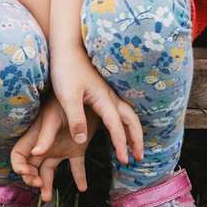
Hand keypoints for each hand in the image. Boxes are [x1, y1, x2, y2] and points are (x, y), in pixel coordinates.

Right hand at [10, 100, 89, 201]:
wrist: (87, 93)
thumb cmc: (65, 99)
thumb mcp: (54, 117)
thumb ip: (46, 135)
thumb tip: (36, 154)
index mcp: (35, 136)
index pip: (18, 155)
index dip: (19, 166)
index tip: (27, 173)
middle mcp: (45, 145)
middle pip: (31, 167)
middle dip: (31, 179)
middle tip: (39, 186)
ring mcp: (60, 149)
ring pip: (49, 171)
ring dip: (47, 185)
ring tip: (48, 198)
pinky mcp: (77, 150)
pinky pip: (76, 167)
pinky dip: (79, 178)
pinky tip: (83, 188)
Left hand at [43, 42, 142, 168]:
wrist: (67, 47)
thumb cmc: (66, 70)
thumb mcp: (67, 96)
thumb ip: (75, 118)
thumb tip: (81, 141)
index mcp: (103, 99)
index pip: (116, 125)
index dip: (121, 143)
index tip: (125, 159)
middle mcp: (109, 97)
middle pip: (130, 120)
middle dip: (136, 139)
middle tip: (140, 157)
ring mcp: (107, 93)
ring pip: (127, 114)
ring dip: (133, 131)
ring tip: (135, 147)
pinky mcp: (101, 92)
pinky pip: (119, 110)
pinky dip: (125, 123)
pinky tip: (121, 127)